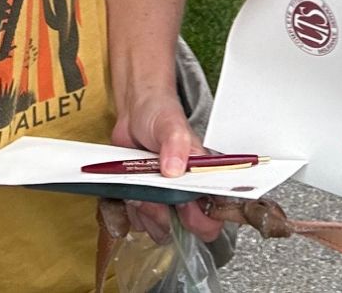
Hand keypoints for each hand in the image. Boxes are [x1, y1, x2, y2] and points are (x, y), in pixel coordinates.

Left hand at [109, 87, 220, 241]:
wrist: (134, 111)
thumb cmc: (159, 114)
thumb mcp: (170, 123)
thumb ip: (176, 143)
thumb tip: (175, 169)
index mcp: (202, 178)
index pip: (213, 214)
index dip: (200, 220)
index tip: (182, 207)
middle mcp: (186, 193)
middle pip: (183, 229)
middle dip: (163, 217)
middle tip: (152, 194)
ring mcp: (165, 199)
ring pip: (158, 228)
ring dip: (143, 213)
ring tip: (137, 187)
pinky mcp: (145, 201)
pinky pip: (137, 222)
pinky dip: (129, 211)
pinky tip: (127, 189)